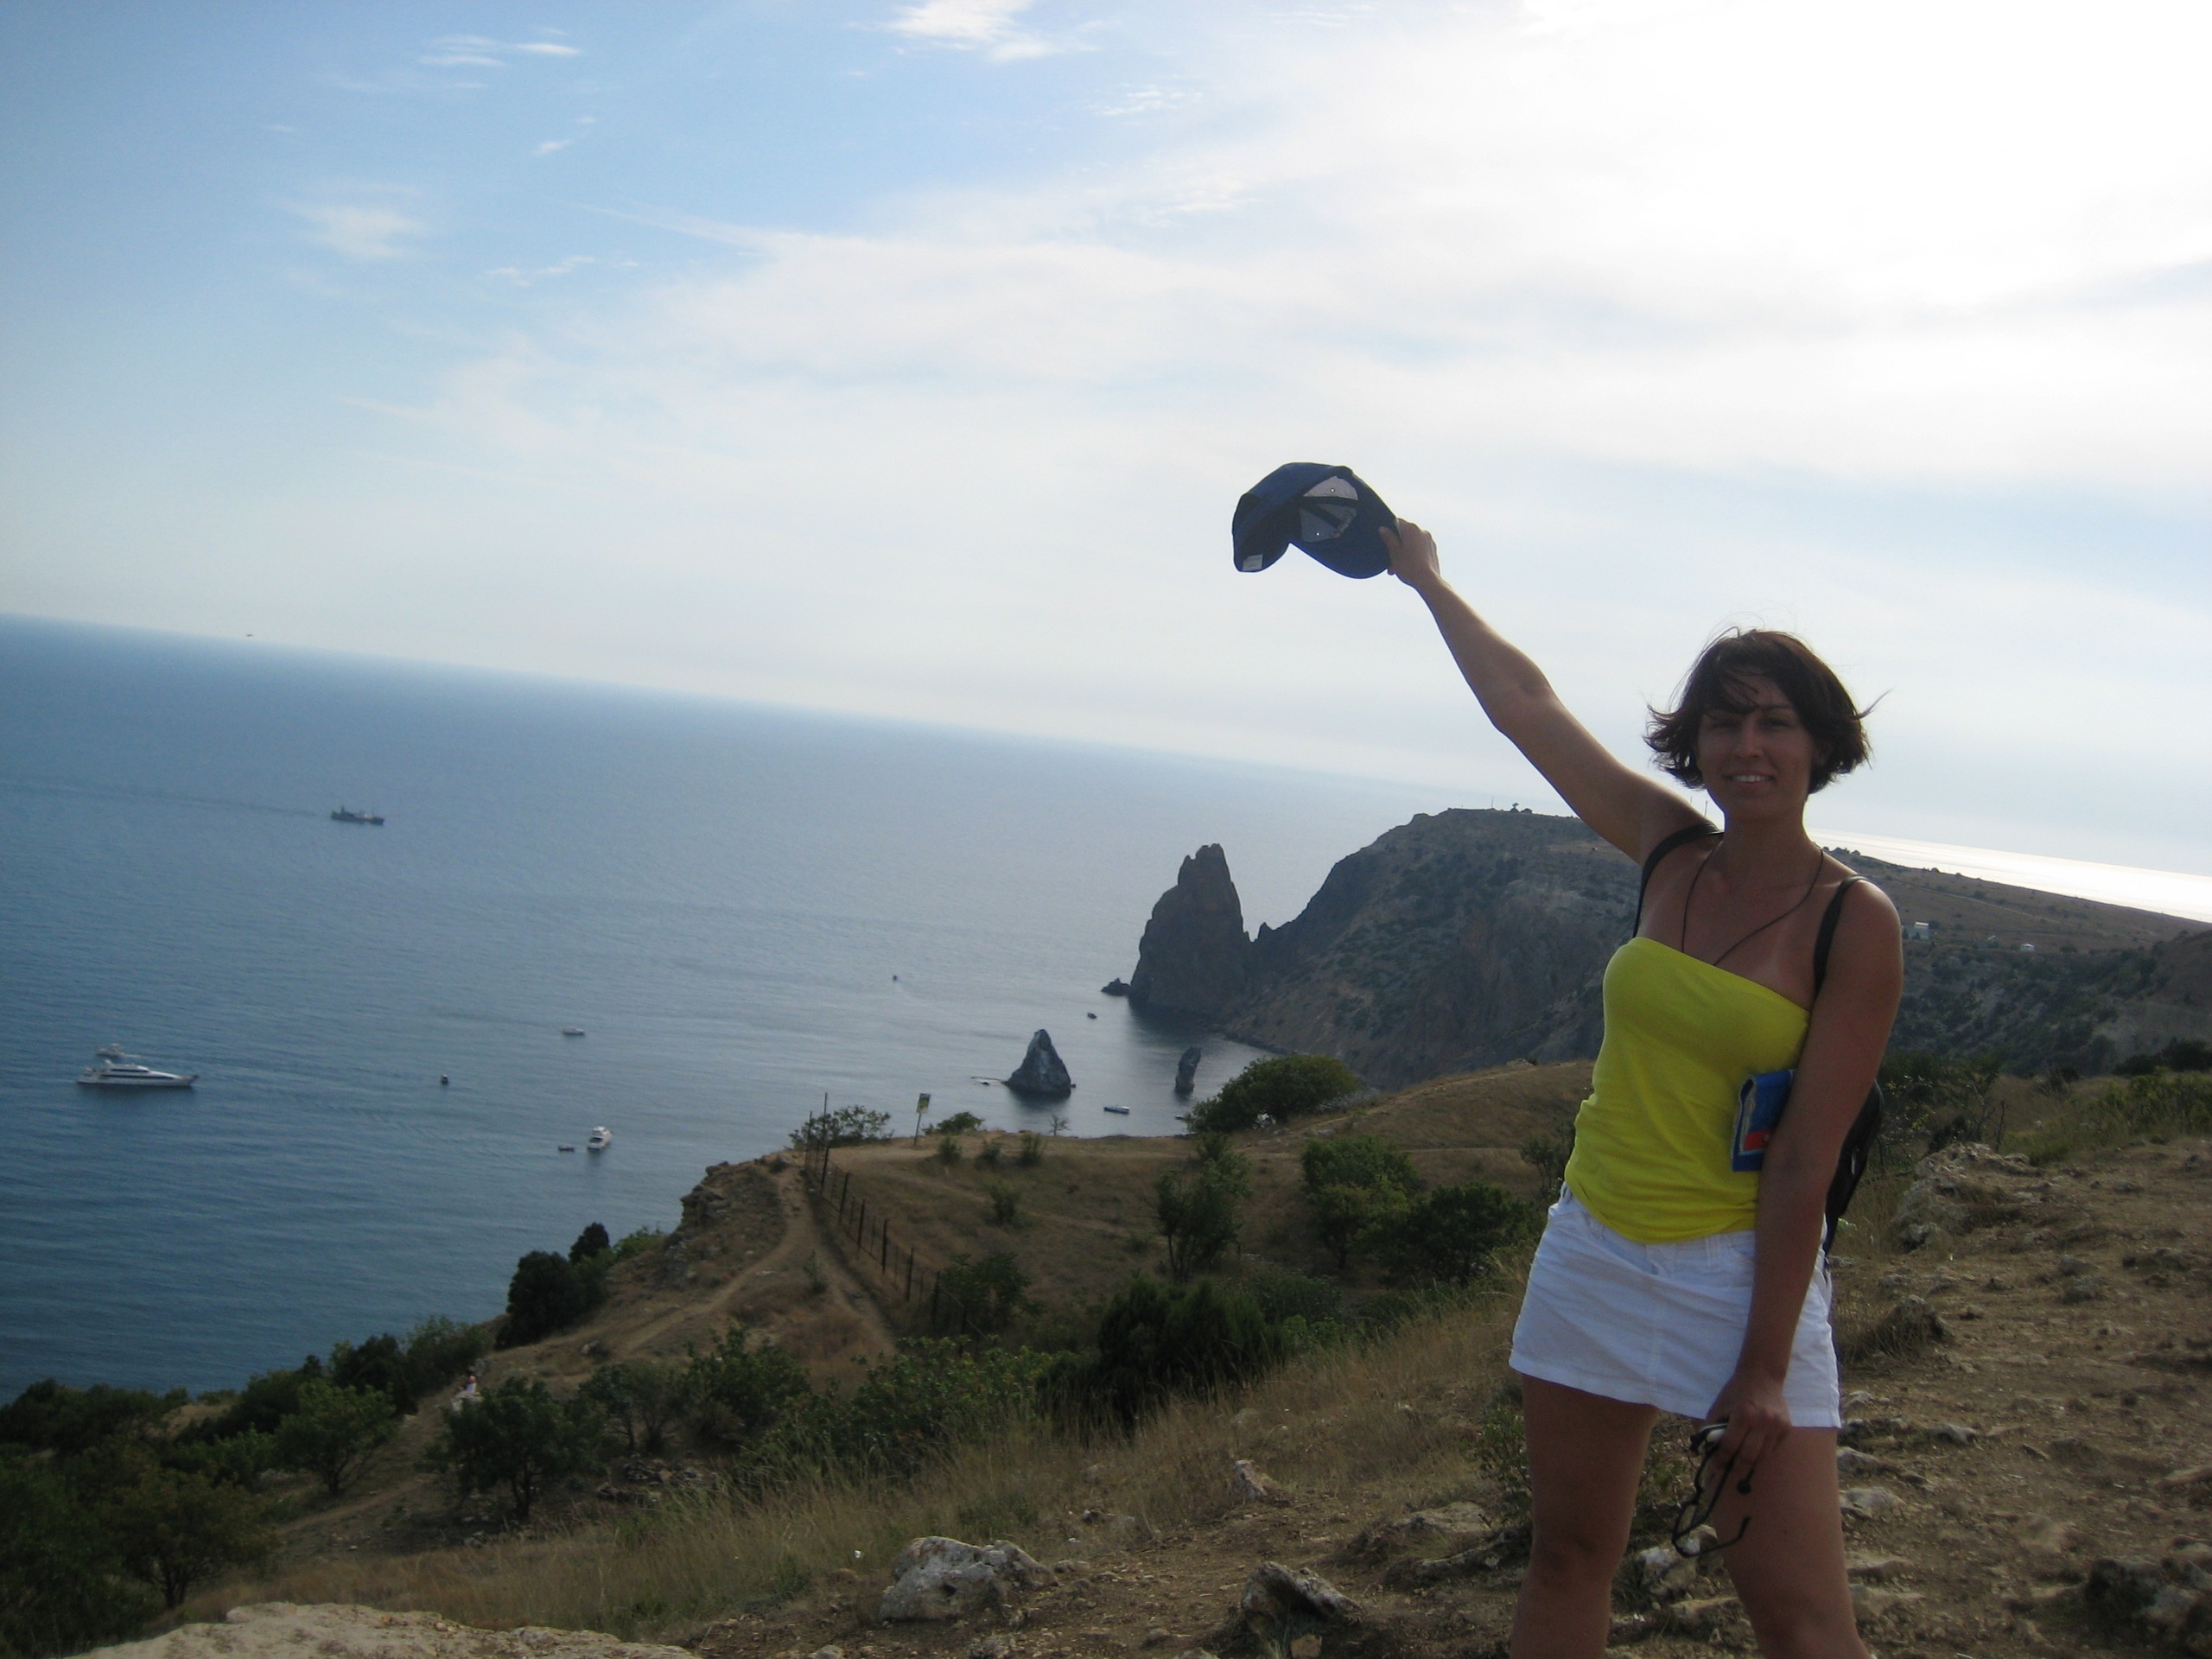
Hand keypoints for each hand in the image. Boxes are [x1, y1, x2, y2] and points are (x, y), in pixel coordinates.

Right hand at [1378, 517, 1439, 591]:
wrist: (1428, 581)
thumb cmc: (1409, 567)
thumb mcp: (1394, 553)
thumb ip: (1388, 538)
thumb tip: (1383, 529)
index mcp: (1411, 528)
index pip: (1396, 522)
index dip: (1389, 531)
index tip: (1385, 543)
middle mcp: (1422, 531)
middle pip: (1404, 534)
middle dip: (1396, 545)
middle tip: (1390, 560)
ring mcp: (1429, 540)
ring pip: (1412, 542)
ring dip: (1404, 551)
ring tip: (1397, 567)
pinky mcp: (1433, 549)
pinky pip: (1420, 548)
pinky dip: (1413, 554)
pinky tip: (1408, 567)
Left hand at [1703, 1364, 1792, 1482]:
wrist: (1762, 1375)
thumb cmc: (1737, 1390)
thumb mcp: (1720, 1405)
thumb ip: (1713, 1426)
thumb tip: (1707, 1449)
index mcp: (1743, 1414)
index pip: (1730, 1445)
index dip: (1721, 1459)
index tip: (1715, 1467)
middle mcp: (1762, 1421)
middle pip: (1748, 1456)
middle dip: (1737, 1469)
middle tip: (1728, 1473)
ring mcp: (1777, 1426)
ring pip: (1763, 1457)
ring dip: (1750, 1465)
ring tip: (1740, 1467)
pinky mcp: (1787, 1428)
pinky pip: (1773, 1449)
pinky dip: (1762, 1455)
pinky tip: (1754, 1454)